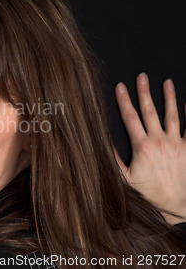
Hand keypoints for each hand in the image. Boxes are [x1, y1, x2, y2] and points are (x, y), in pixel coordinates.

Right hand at [114, 73, 185, 223]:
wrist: (175, 206)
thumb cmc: (149, 194)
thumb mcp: (126, 179)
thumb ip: (115, 160)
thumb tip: (105, 143)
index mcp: (142, 147)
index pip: (130, 118)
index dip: (124, 101)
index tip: (120, 86)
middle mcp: (159, 142)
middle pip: (150, 111)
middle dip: (144, 92)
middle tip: (142, 76)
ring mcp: (176, 144)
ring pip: (172, 115)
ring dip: (169, 97)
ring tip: (166, 82)